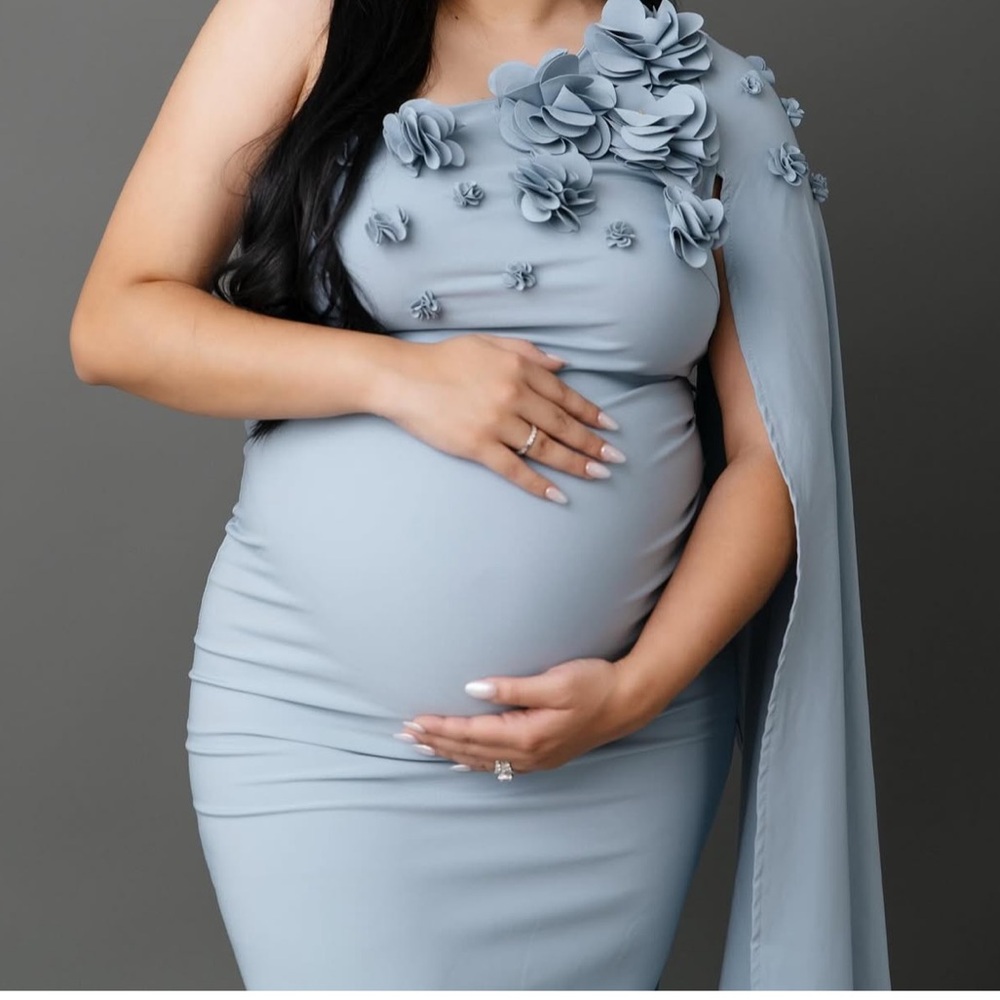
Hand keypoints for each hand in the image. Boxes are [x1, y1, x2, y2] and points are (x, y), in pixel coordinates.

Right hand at [376, 334, 625, 502]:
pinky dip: (538, 484)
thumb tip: (563, 364)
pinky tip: (558, 495)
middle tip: (616, 458)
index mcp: (519, 369)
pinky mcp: (477, 447)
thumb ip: (528, 352)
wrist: (402, 378)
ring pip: (545, 448)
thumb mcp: (489, 343)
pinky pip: (514, 469)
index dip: (591, 413)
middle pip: (562, 424)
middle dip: (592, 442)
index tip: (611, 427)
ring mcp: (496, 424)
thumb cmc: (444, 359)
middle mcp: (513, 396)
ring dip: (576, 463)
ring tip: (599, 474)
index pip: (565, 395)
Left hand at [398, 657, 642, 774]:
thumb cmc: (594, 684)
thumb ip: (512, 687)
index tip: (414, 719)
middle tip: (403, 734)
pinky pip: (497, 765)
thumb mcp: (555, 680)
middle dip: (436, 741)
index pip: (472, 733)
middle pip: (470, 750)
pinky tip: (459, 762)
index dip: (441, 727)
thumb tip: (472, 689)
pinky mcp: (541, 756)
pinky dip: (472, 763)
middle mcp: (528, 754)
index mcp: (528, 734)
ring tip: (421, 745)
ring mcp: (535, 759)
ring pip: (481, 760)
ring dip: (448, 752)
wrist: (628, 702)